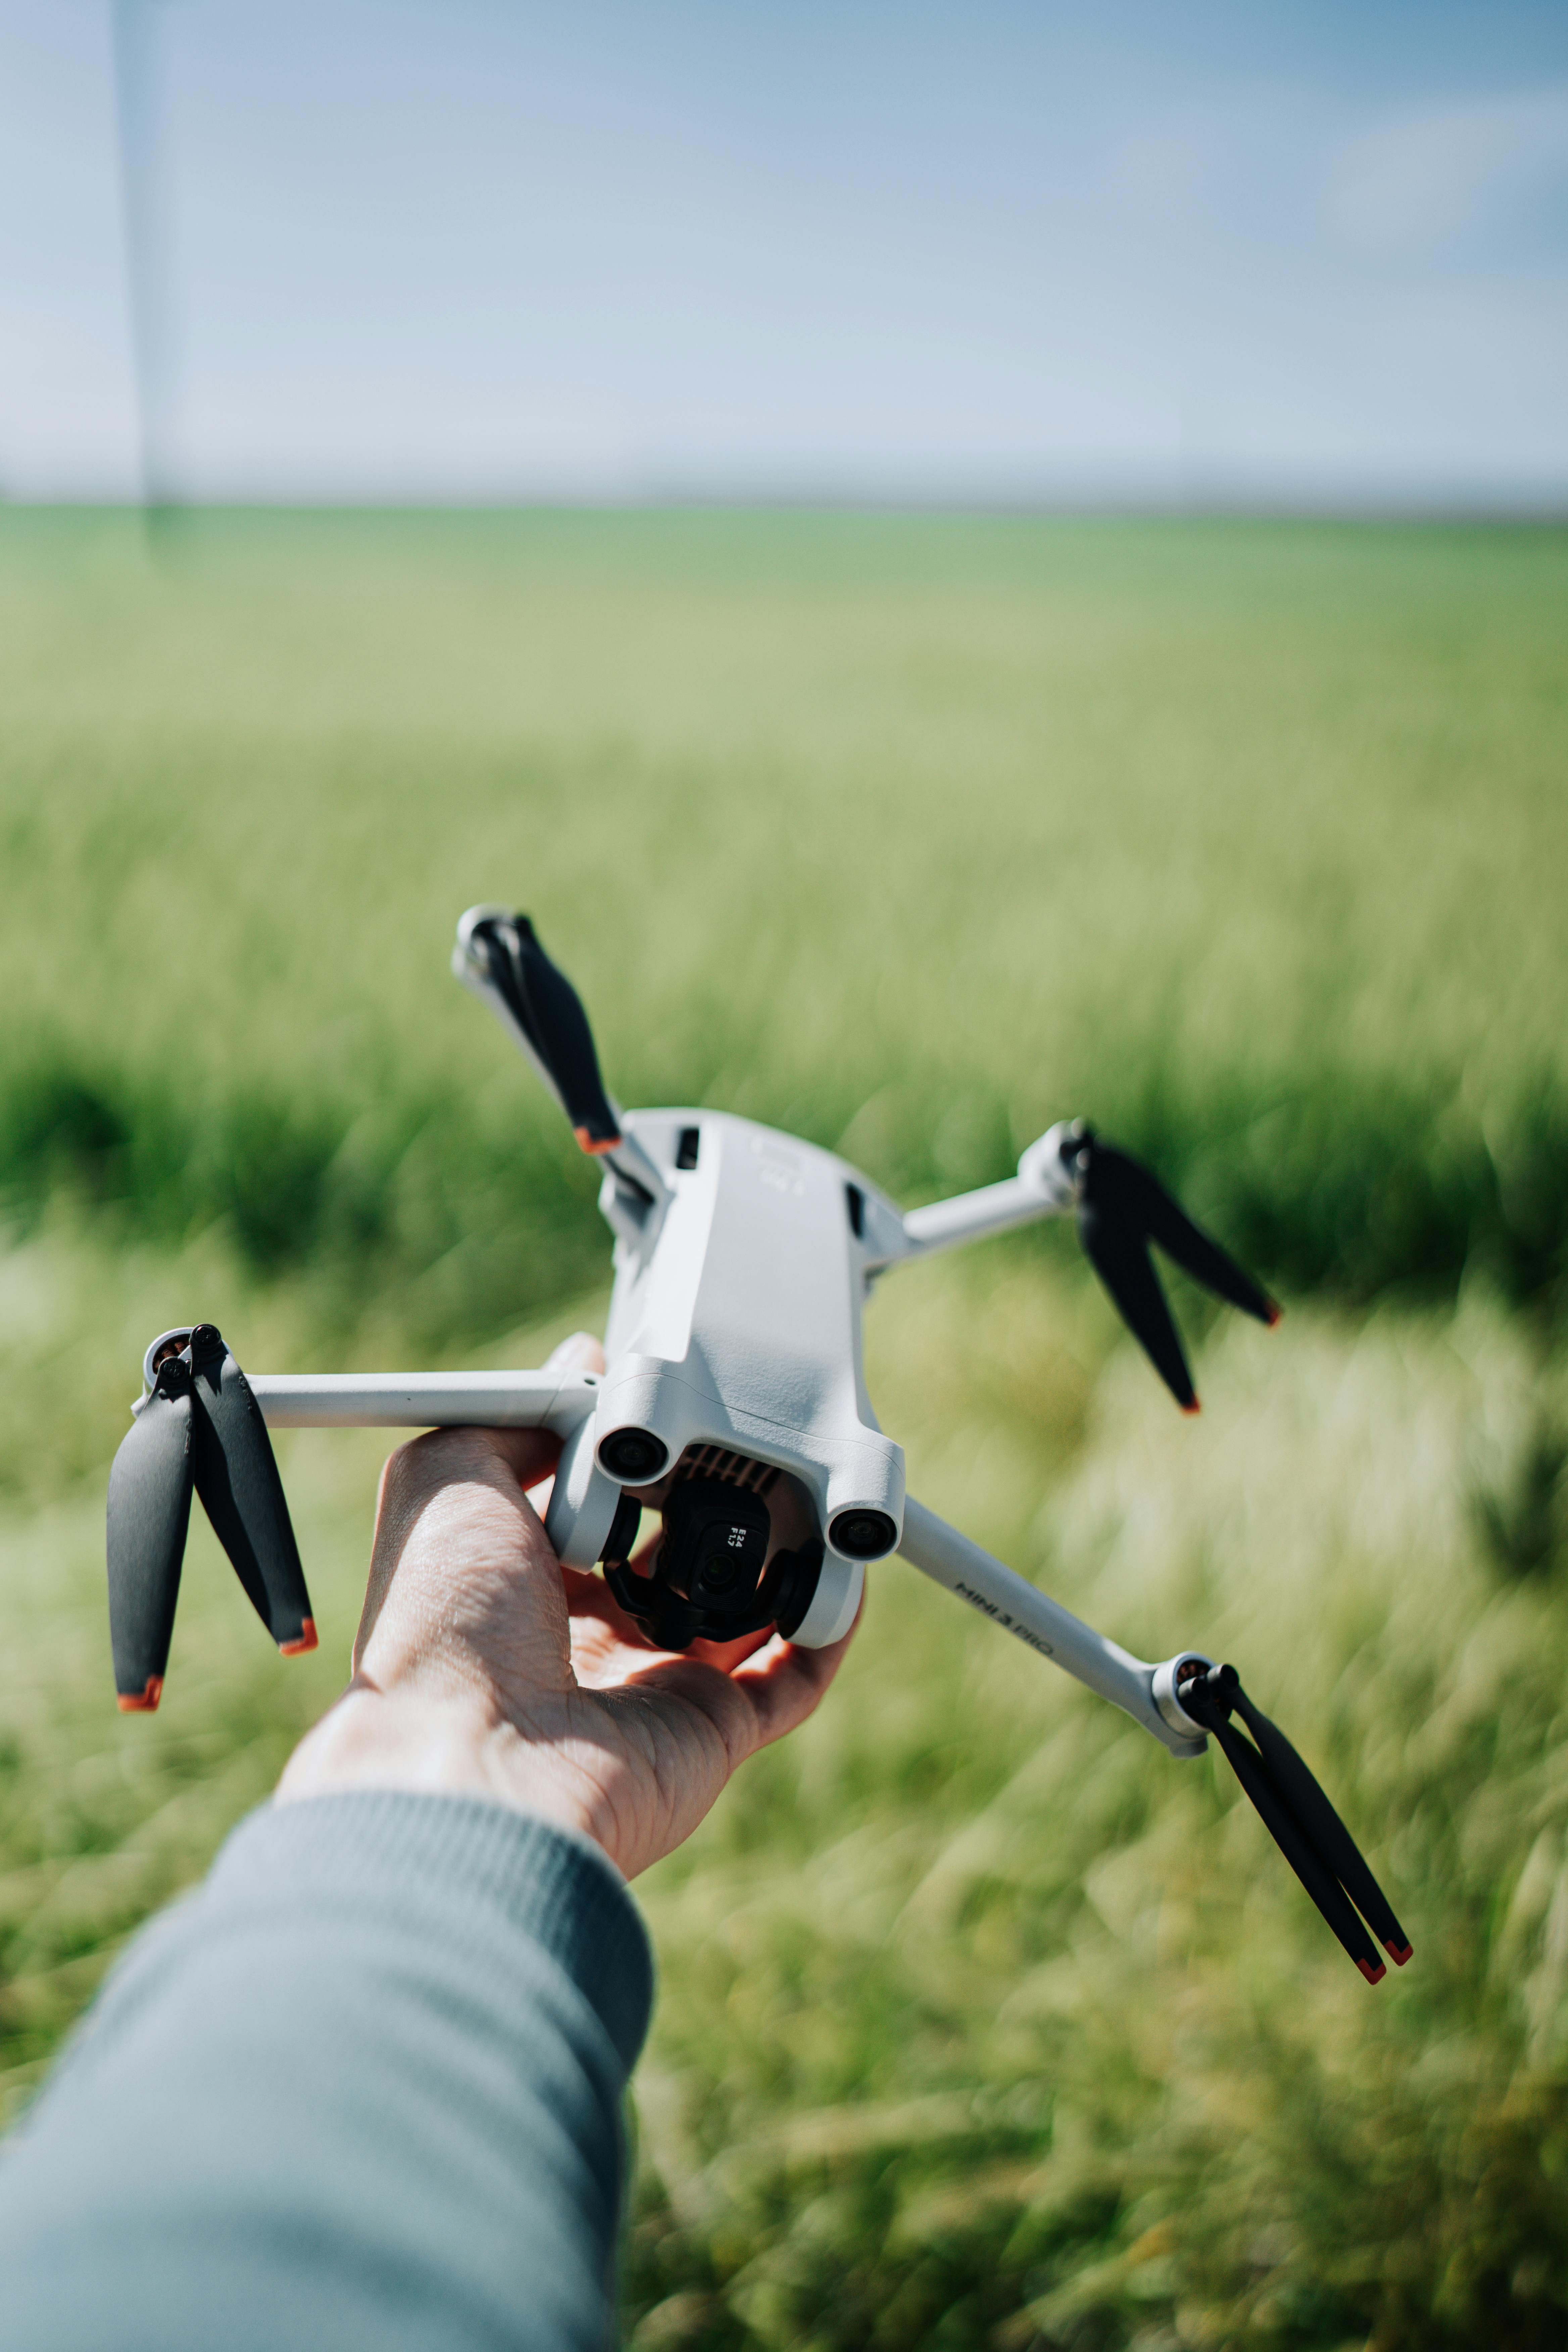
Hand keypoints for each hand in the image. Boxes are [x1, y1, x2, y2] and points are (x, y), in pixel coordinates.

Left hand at [276, 1337, 857, 1878]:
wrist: (474, 1758)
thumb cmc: (444, 1622)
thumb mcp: (447, 1474)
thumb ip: (516, 1415)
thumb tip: (581, 1366)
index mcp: (521, 1582)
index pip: (597, 1509)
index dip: (634, 1457)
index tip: (672, 1407)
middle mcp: (586, 1637)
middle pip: (675, 1555)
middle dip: (714, 1499)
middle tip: (750, 1443)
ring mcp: (653, 1687)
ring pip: (741, 1613)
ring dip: (780, 1556)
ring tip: (808, 1490)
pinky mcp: (713, 1732)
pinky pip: (792, 1677)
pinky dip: (825, 1626)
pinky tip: (844, 1572)